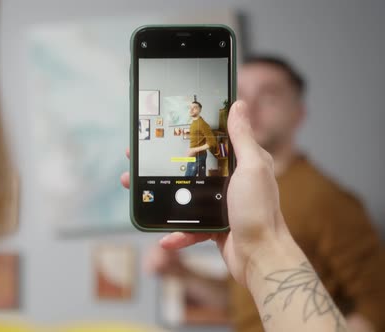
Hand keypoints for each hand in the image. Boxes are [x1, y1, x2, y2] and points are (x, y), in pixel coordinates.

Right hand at [121, 101, 293, 286]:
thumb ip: (243, 138)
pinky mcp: (212, 226)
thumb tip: (239, 104)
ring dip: (159, 196)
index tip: (161, 130)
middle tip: (137, 161)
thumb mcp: (252, 167)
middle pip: (188, 168)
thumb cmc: (260, 211)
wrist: (262, 258)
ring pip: (182, 196)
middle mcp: (229, 181)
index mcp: (240, 162)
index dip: (184, 134)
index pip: (208, 141)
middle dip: (160, 165)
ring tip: (136, 191)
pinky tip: (166, 235)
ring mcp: (219, 204)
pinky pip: (188, 226)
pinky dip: (176, 232)